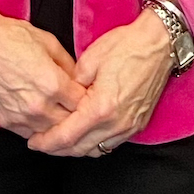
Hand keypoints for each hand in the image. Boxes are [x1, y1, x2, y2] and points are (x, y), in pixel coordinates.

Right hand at [0, 0, 84, 137]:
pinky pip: (30, 134)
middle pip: (69, 123)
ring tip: (60, 113)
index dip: (88, 99)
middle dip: (76, 115)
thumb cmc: (10, 37)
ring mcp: (20, 116)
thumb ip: (69, 65)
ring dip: (58, 124)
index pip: (83, 104)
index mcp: (53, 84)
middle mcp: (38, 106)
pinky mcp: (6, 121)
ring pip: (51, 133)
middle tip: (77, 107)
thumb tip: (79, 79)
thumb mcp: (49, 43)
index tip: (88, 95)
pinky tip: (41, 117)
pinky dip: (38, 128)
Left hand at [28, 7, 172, 156]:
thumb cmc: (126, 46)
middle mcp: (116, 123)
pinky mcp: (137, 124)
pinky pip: (111, 143)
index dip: (47, 142)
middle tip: (41, 143)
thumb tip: (62, 98)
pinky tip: (84, 134)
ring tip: (59, 140)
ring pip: (96, 150)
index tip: (33, 142)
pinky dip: (94, 143)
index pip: (67, 136)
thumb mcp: (89, 60)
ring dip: (76, 149)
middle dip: (57, 149)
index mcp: (101, 108)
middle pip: (80, 149)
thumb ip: (71, 86)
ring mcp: (129, 126)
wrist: (159, 43)